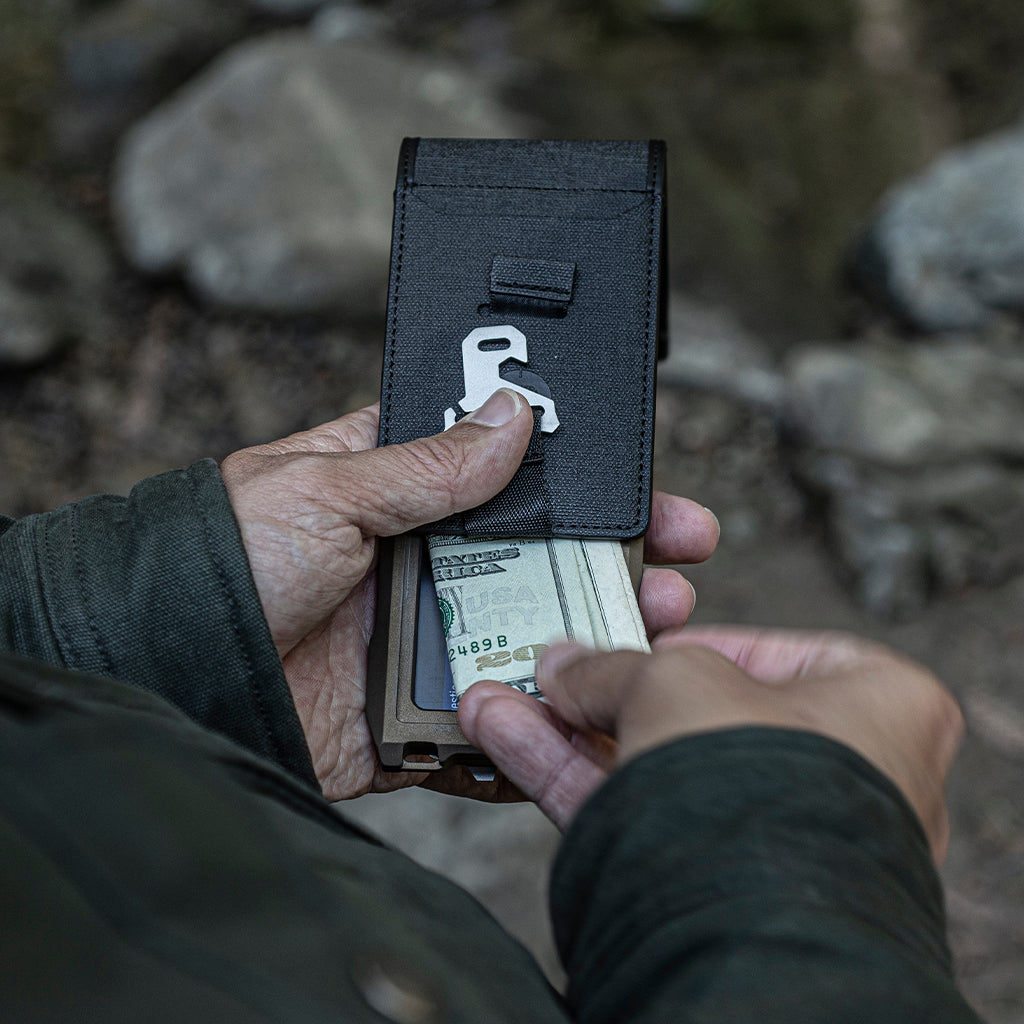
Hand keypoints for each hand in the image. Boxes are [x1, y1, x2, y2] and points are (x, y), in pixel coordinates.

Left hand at [221, 389, 719, 799]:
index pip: (511, 476)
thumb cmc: (223, 560)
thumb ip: (427, 464)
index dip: (581, 482)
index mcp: (400, 495)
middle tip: (681, 573)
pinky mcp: (409, 713)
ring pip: (528, 643)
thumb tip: (513, 413)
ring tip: (657, 642)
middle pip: (539, 563)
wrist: (164, 675)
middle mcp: (421, 565)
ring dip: (593, 647)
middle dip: (614, 567)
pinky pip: (485, 725)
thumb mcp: (326, 489)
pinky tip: (588, 722)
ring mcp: (420, 639)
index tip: (645, 492)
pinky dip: (532, 730)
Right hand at [458, 626, 963, 860]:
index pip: (773, 652)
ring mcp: (772, 838)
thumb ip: (615, 667)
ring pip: (650, 764)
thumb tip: (565, 668)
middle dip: (603, 690)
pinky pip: (631, 811)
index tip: (637, 638)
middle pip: (694, 712)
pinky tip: (508, 738)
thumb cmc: (767, 783)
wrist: (750, 922)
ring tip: (504, 700)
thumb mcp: (678, 679)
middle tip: (554, 672)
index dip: (694, 638)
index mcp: (878, 707)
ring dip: (566, 732)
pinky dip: (567, 776)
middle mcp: (836, 778)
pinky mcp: (714, 885)